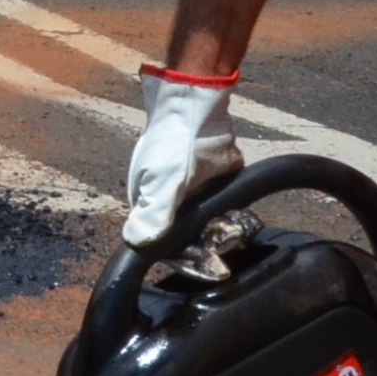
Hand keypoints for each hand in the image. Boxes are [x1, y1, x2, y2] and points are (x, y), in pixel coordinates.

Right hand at [124, 66, 244, 246]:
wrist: (199, 114)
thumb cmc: (170, 145)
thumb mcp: (160, 184)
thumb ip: (153, 215)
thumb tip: (137, 243)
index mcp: (150, 205)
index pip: (162, 241)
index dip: (181, 254)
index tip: (202, 262)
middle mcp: (172, 203)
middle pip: (189, 236)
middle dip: (206, 242)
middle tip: (220, 241)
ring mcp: (197, 195)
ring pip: (210, 224)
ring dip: (222, 230)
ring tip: (232, 228)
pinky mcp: (218, 185)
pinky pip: (227, 208)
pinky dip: (235, 214)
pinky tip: (239, 216)